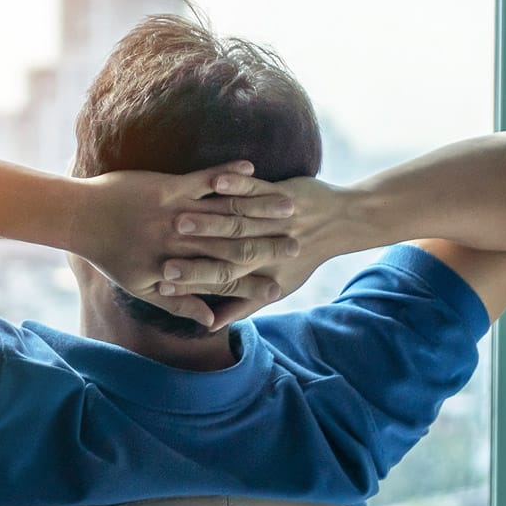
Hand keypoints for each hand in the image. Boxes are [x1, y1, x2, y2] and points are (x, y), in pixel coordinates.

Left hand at [72, 160, 297, 326]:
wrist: (80, 217)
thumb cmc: (110, 255)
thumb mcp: (143, 288)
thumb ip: (179, 306)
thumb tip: (209, 323)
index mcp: (177, 270)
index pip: (224, 281)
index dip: (254, 283)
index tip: (282, 285)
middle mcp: (180, 245)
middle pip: (232, 247)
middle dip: (268, 246)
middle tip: (298, 244)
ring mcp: (175, 215)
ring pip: (225, 214)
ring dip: (258, 209)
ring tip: (288, 207)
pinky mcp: (167, 188)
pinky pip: (203, 180)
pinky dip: (227, 174)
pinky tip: (250, 168)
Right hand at [160, 173, 360, 324]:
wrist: (342, 222)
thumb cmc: (302, 257)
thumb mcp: (277, 285)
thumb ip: (240, 305)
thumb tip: (210, 325)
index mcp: (264, 272)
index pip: (223, 281)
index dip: (192, 283)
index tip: (163, 284)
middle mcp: (269, 248)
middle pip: (226, 253)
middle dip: (193, 254)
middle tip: (163, 257)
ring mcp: (276, 219)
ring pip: (237, 220)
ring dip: (208, 220)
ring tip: (178, 219)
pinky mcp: (282, 193)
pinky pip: (256, 187)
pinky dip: (236, 182)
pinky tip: (217, 180)